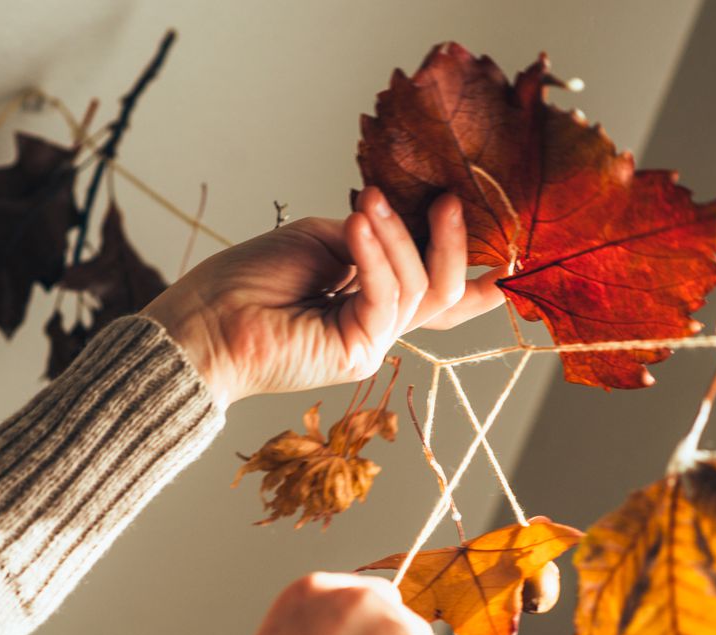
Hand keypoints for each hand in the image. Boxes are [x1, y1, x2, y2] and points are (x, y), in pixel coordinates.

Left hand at [141, 188, 504, 408]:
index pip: (434, 290)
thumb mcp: (321, 238)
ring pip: (418, 291)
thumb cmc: (248, 279)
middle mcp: (377, 323)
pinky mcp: (357, 354)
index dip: (475, 277)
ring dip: (397, 239)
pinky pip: (386, 300)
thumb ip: (370, 236)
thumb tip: (406, 225)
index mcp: (368, 296)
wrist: (205, 320)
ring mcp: (370, 342)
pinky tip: (359, 224)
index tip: (510, 252)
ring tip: (370, 204)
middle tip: (447, 200)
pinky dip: (375, 259)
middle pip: (441, 291)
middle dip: (450, 243)